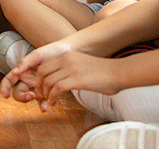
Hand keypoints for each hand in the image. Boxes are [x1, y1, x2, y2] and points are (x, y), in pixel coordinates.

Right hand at [0, 41, 70, 107]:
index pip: (9, 80)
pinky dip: (45, 104)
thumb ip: (25, 63)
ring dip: (35, 103)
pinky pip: (45, 100)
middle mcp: (28, 80)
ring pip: (32, 99)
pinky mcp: (49, 91)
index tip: (5, 95)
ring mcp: (38, 87)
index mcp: (22, 72)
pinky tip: (49, 105)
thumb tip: (14, 72)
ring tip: (43, 107)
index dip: (4, 88)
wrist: (67, 53)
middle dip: (22, 97)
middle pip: (18, 93)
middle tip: (31, 95)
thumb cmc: (50, 52)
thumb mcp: (37, 55)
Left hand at [1, 42, 122, 111]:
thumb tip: (63, 80)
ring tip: (48, 101)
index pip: (44, 66)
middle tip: (42, 96)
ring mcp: (71, 69)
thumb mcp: (81, 64)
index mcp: (67, 56)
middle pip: (42, 72)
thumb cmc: (104, 72)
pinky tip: (53, 102)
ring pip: (48, 81)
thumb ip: (70, 69)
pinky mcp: (76, 79)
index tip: (42, 88)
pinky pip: (57, 88)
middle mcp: (66, 60)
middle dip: (39, 86)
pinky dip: (52, 97)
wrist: (119, 72)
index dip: (40, 79)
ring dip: (45, 94)